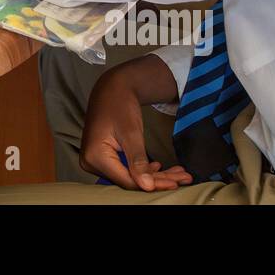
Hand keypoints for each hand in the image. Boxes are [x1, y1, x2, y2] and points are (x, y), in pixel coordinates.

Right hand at [81, 57, 191, 190]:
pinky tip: (160, 168)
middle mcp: (91, 161)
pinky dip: (144, 168)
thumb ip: (138, 161)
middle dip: (159, 180)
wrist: (111, 87)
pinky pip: (125, 168)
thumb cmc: (120, 104)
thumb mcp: (132, 132)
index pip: (128, 180)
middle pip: (130, 179)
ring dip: (155, 175)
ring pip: (130, 175)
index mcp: (94, 156)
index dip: (153, 184)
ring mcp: (95, 160)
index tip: (176, 183)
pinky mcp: (102, 157)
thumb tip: (147, 187)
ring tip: (178, 174)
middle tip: (183, 178)